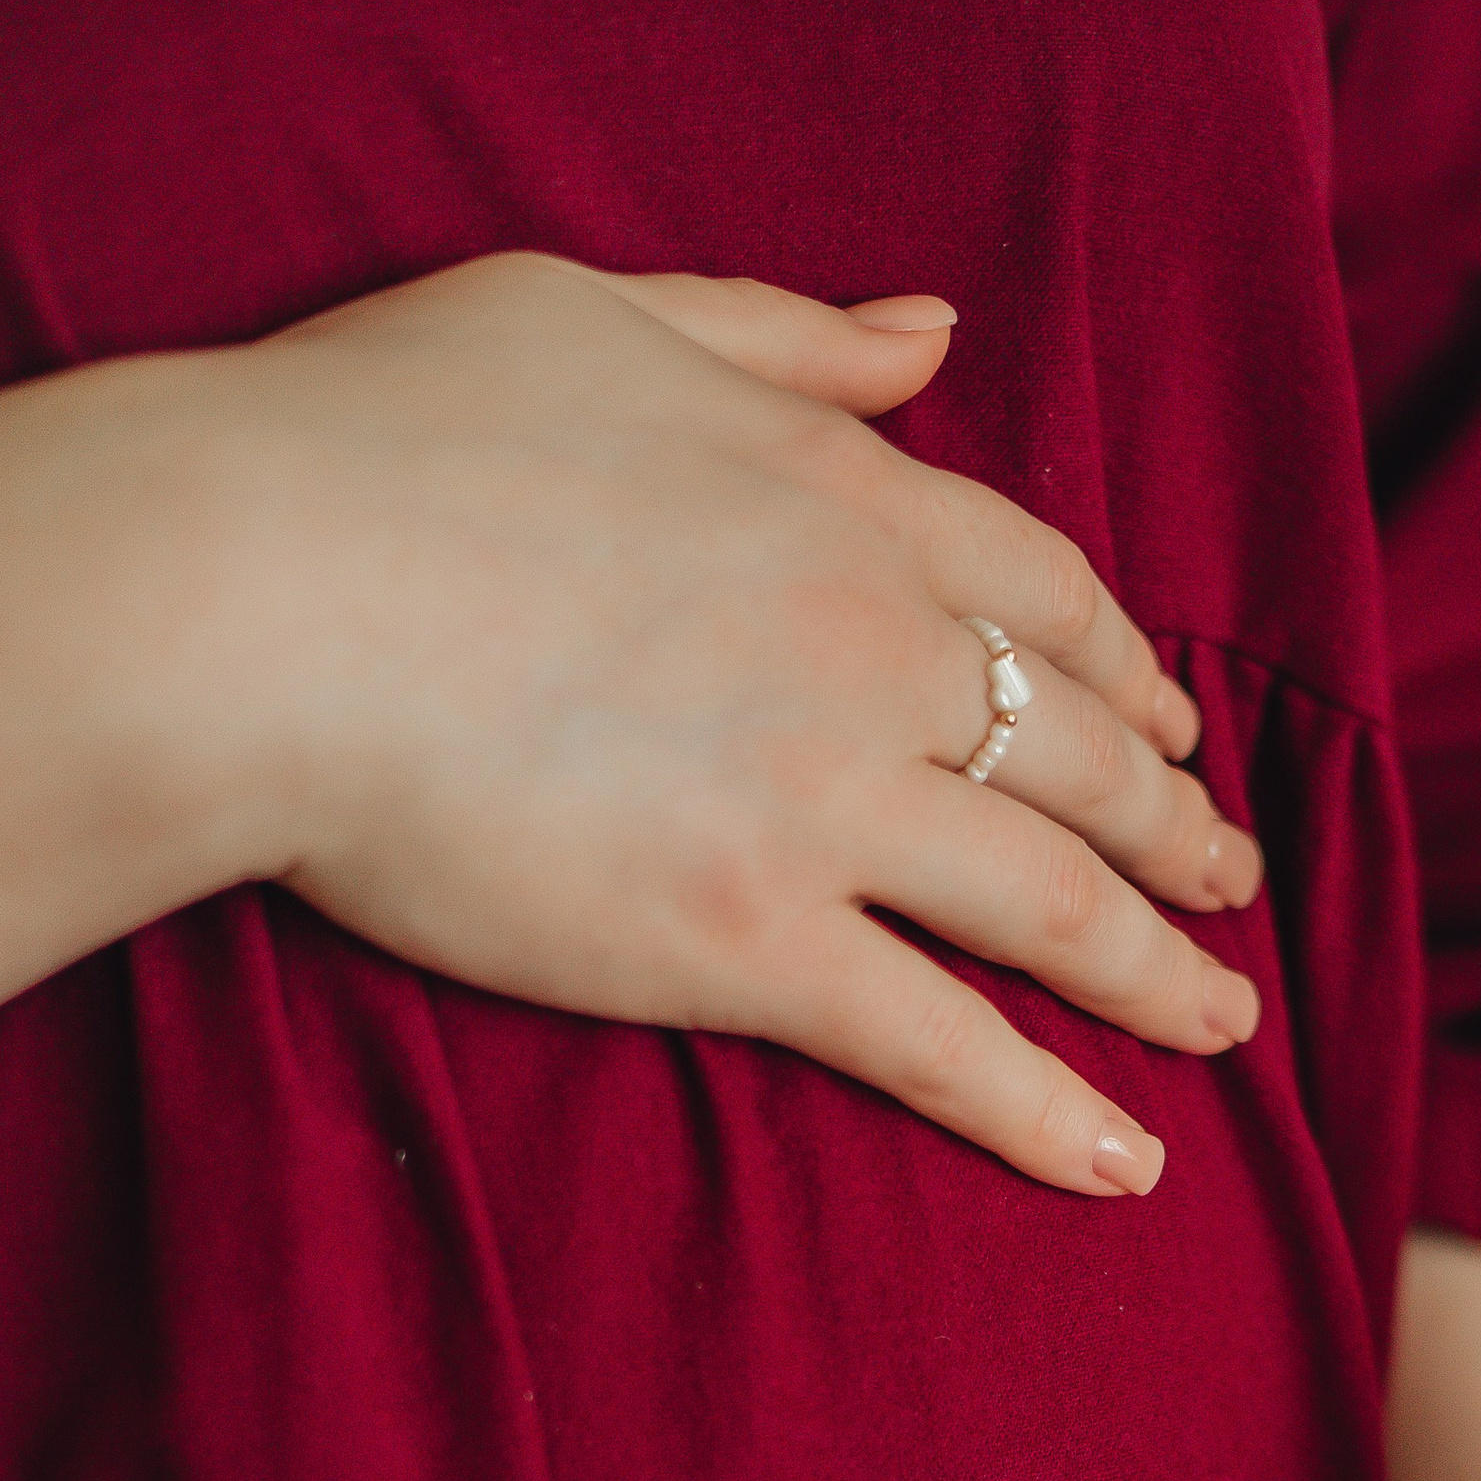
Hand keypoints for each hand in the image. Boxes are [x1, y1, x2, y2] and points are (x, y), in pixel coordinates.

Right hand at [232, 255, 1260, 1193]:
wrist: (250, 588)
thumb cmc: (373, 438)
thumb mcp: (597, 313)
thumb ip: (782, 335)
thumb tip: (935, 335)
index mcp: (839, 498)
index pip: (1041, 592)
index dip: (1124, 670)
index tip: (1170, 727)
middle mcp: (868, 647)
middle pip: (1078, 753)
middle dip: (1175, 828)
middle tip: (1230, 883)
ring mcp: (822, 802)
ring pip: (1052, 905)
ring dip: (1158, 973)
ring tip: (1224, 1021)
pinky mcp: (750, 941)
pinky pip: (943, 1044)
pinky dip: (1050, 1112)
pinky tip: (1127, 1167)